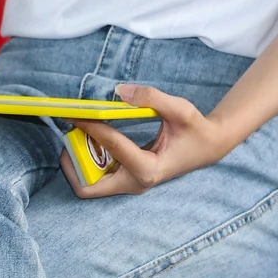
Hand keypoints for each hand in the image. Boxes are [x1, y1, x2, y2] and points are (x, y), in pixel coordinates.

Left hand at [64, 85, 235, 198]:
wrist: (207, 146)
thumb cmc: (195, 129)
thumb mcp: (180, 109)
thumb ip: (151, 97)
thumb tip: (119, 91)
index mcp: (149, 169)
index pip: (111, 147)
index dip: (91, 127)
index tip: (76, 112)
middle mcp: (136, 183)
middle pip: (89, 186)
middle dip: (73, 160)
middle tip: (69, 131)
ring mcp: (130, 184)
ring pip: (89, 183)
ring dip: (77, 159)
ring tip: (76, 129)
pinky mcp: (127, 179)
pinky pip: (97, 175)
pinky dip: (87, 157)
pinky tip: (90, 134)